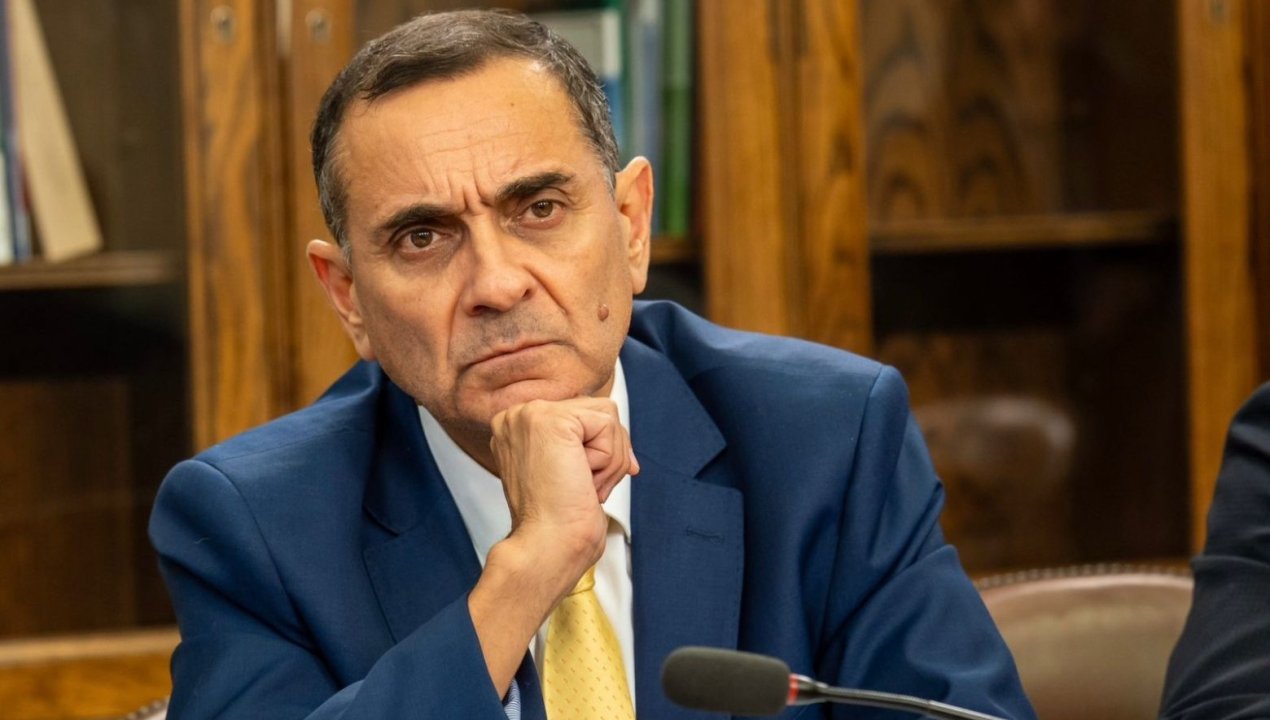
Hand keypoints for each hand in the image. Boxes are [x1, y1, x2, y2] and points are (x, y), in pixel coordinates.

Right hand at [489, 396, 637, 570]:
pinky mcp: (552, 421)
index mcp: (518, 427)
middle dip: (610, 454)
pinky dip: (609, 460)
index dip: (602, 447)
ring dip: (610, 459)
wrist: (548, 547)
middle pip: (597, 410)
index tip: (595, 481)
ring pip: (607, 416)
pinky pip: (608, 425)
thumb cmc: (558, 523)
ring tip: (582, 485)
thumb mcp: (566, 470)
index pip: (582, 414)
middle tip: (585, 488)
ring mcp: (531, 415)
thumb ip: (582, 442)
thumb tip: (618, 430)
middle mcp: (518, 415)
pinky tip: (583, 480)